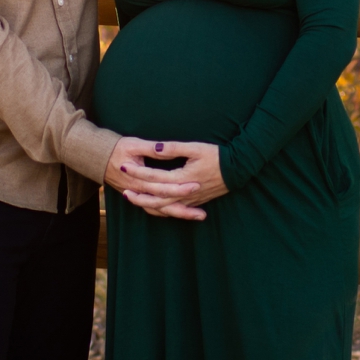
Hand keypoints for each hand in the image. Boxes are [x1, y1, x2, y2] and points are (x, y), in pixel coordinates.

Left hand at [106, 137, 225, 221]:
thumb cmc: (217, 156)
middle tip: (122, 189)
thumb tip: (157, 148)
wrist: (237, 169)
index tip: (123, 166)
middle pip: (155, 198)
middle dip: (138, 193)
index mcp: (182, 178)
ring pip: (164, 208)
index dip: (137, 171)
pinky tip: (153, 208)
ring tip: (133, 200)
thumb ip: (174, 148)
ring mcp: (190, 200)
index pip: (154, 176)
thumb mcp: (196, 148)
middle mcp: (184, 192)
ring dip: (147, 204)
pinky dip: (161, 211)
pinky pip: (174, 210)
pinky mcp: (195, 202)